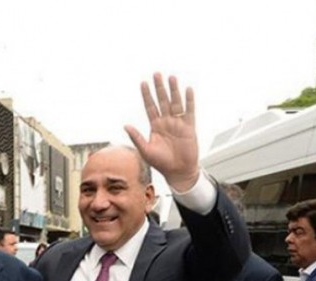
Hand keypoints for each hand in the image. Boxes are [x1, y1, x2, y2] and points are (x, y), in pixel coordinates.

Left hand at [125, 73, 199, 191]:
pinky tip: (187, 89)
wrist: (178, 172)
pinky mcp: (189, 128)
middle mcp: (166, 122)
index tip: (143, 83)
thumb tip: (125, 126)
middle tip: (156, 74)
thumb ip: (136, 137)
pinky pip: (189, 111)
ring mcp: (178, 123)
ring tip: (171, 77)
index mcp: (155, 126)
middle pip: (162, 101)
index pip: (150, 106)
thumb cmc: (161, 163)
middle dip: (159, 88)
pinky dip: (189, 101)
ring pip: (175, 103)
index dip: (146, 95)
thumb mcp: (145, 150)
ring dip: (173, 90)